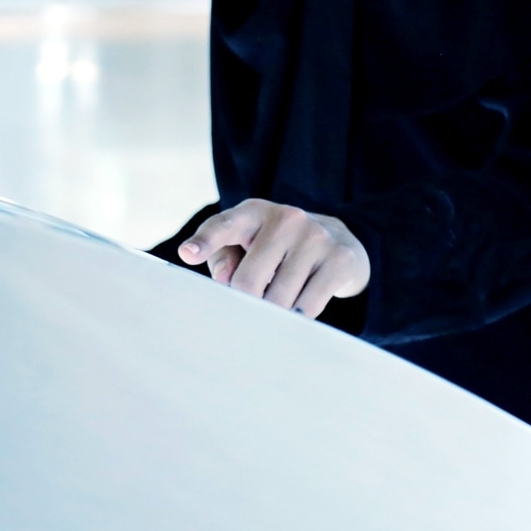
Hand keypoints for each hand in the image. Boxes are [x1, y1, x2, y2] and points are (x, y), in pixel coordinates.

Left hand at [178, 199, 369, 320]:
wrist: (341, 240)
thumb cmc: (278, 248)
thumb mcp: (248, 245)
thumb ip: (225, 259)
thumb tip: (225, 281)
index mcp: (254, 212)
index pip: (225, 225)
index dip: (205, 241)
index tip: (188, 254)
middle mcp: (286, 218)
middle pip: (248, 281)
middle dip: (244, 306)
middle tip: (247, 315)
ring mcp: (316, 236)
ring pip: (279, 300)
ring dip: (273, 315)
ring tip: (278, 307)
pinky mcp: (340, 259)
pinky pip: (308, 307)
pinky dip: (298, 318)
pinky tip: (299, 309)